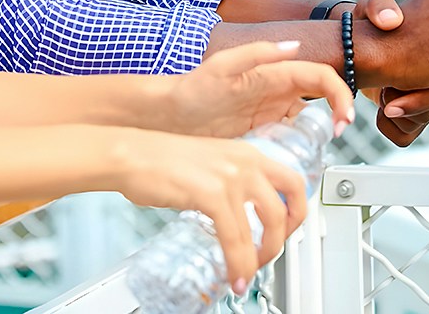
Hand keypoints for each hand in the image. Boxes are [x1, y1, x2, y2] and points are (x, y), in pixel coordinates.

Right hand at [112, 129, 307, 290]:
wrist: (131, 154)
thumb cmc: (159, 160)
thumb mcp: (209, 163)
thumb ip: (228, 182)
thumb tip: (236, 214)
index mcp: (247, 153)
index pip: (293, 181)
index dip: (297, 211)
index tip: (288, 230)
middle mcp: (245, 161)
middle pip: (288, 205)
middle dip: (284, 239)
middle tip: (269, 255)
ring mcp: (231, 176)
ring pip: (268, 224)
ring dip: (263, 256)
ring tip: (249, 272)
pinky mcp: (212, 194)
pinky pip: (236, 237)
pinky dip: (239, 262)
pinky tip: (234, 275)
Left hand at [169, 40, 354, 138]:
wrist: (166, 118)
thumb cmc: (190, 89)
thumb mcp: (222, 67)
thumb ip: (257, 53)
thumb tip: (293, 46)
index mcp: (274, 73)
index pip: (321, 77)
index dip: (339, 95)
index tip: (342, 118)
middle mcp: (276, 92)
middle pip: (322, 100)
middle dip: (337, 117)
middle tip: (335, 138)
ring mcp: (270, 114)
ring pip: (308, 123)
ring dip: (319, 136)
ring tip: (315, 152)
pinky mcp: (261, 134)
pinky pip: (289, 141)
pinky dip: (298, 150)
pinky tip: (292, 161)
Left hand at [349, 0, 428, 146]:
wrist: (351, 48)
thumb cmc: (367, 26)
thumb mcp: (371, 7)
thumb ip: (379, 6)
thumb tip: (391, 20)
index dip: (421, 95)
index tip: (391, 94)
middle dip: (407, 107)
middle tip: (385, 98)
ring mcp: (419, 99)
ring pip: (418, 124)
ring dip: (396, 116)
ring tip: (382, 95)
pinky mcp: (404, 116)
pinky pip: (405, 136)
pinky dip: (389, 128)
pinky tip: (379, 109)